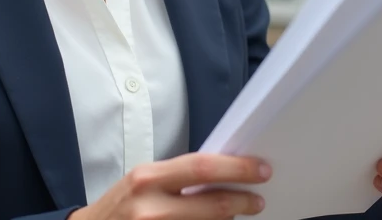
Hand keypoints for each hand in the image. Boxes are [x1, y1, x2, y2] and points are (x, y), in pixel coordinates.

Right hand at [71, 152, 270, 219]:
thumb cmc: (121, 205)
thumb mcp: (145, 181)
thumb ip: (179, 177)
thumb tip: (223, 174)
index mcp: (148, 179)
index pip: (202, 168)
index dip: (236, 168)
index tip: (260, 169)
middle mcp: (150, 207)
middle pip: (212, 205)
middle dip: (242, 201)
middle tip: (258, 200)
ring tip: (238, 213)